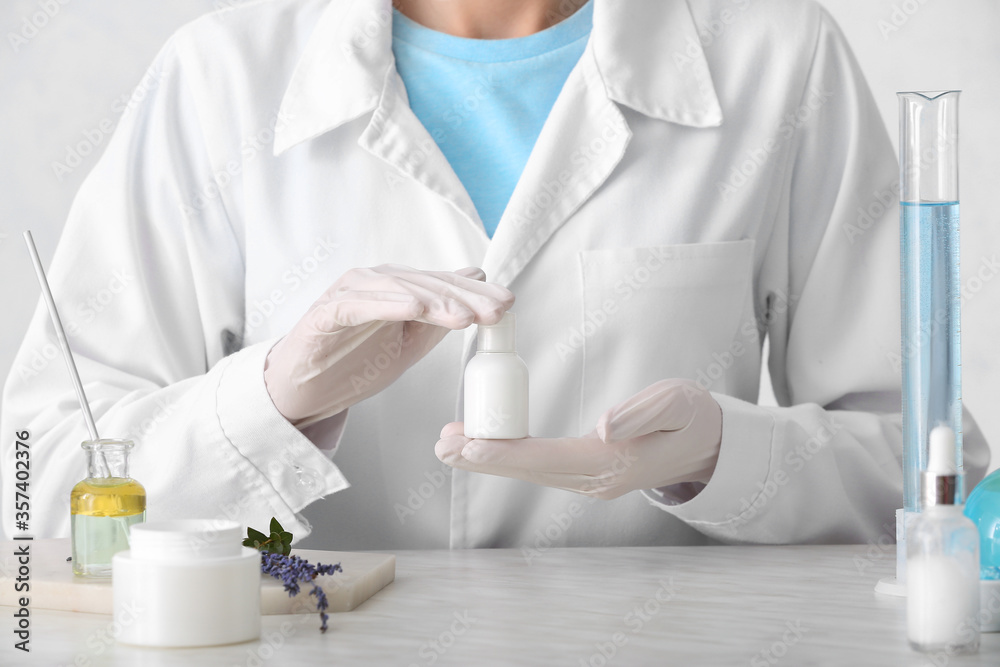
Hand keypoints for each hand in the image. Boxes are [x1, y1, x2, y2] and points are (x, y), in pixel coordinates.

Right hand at [265, 264, 513, 427]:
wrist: (303, 390)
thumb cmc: (353, 363)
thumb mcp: (409, 344)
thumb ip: (440, 316)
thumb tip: (477, 280)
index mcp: (397, 289)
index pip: (442, 287)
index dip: (477, 295)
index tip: (507, 306)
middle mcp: (375, 283)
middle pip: (425, 285)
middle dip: (463, 299)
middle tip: (494, 312)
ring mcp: (349, 294)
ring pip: (397, 290)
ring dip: (433, 301)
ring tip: (462, 315)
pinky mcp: (325, 312)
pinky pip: (358, 304)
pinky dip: (386, 303)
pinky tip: (413, 309)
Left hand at [436, 379, 722, 498]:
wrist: (712, 445)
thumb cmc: (695, 417)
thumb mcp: (677, 403)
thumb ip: (642, 413)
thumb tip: (604, 427)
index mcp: (614, 462)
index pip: (549, 458)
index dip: (507, 452)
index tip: (471, 446)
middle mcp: (596, 480)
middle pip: (530, 470)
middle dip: (483, 458)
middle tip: (442, 444)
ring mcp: (591, 482)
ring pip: (531, 471)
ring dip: (489, 459)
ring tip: (451, 443)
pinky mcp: (588, 475)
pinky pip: (541, 468)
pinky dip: (509, 457)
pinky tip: (484, 447)